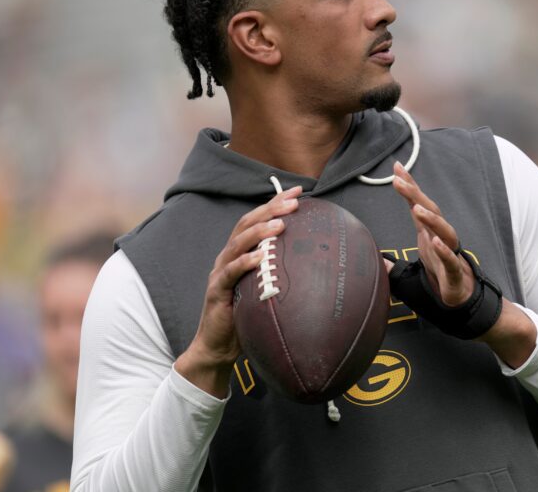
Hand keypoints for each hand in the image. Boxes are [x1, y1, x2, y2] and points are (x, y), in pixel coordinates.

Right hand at [175, 186, 301, 396]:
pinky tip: (260, 257)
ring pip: (238, 243)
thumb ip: (283, 274)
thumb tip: (321, 267)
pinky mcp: (216, 290)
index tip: (299, 191)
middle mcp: (229, 256)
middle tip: (294, 200)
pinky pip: (230, 272)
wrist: (218, 346)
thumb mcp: (268, 290)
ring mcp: (221, 271)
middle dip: (271, 209)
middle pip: (247, 224)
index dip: (276, 203)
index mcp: (241, 252)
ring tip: (281, 223)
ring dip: (260, 231)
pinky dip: (245, 263)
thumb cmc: (247, 317)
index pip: (258, 220)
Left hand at [390, 162, 473, 305]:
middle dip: (415, 194)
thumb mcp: (415, 256)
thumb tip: (377, 257)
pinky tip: (435, 242)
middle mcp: (441, 237)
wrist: (460, 294)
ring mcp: (449, 252)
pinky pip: (449, 259)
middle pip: (430, 210)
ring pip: (443, 231)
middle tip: (398, 180)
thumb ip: (395, 256)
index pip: (418, 204)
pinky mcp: (453, 272)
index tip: (397, 167)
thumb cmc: (439, 270)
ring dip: (431, 219)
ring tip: (416, 208)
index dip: (409, 186)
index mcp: (430, 231)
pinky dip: (443, 251)